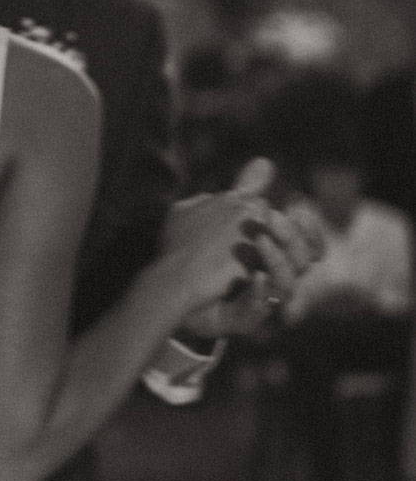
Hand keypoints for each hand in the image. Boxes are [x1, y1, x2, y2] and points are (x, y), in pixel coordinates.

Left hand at [165, 158, 321, 338]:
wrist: (172, 290)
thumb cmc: (203, 255)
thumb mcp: (223, 216)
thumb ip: (246, 192)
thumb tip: (265, 161)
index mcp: (273, 256)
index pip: (309, 245)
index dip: (310, 229)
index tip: (298, 207)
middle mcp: (271, 279)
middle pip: (303, 262)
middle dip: (292, 239)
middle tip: (270, 219)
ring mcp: (258, 301)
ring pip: (288, 288)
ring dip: (278, 263)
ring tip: (259, 243)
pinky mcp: (240, 319)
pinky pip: (258, 312)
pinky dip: (257, 295)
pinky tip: (251, 278)